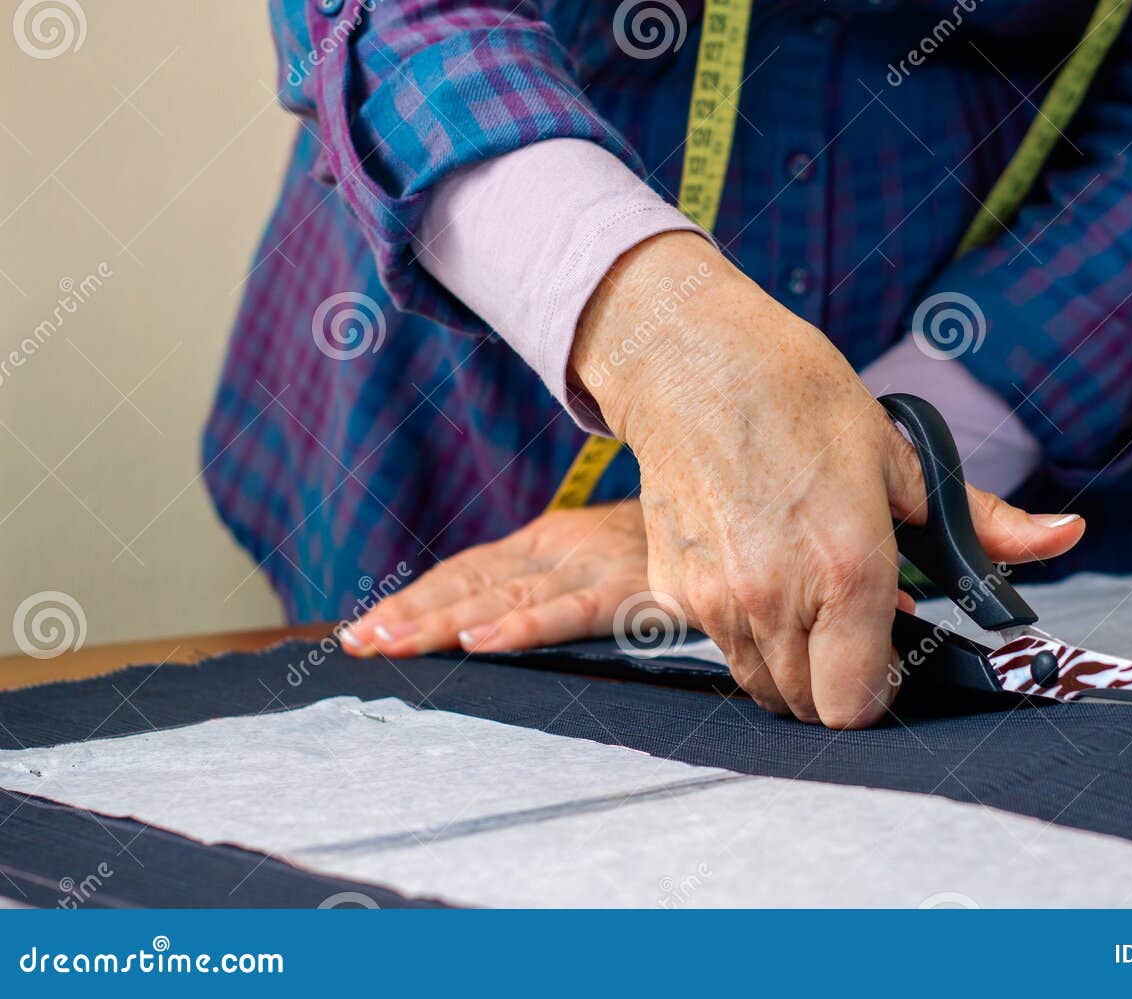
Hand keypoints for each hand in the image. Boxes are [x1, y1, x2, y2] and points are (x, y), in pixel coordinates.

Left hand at [338, 500, 648, 657]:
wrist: (737, 518)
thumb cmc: (669, 550)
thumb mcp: (604, 555)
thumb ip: (556, 582)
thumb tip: (494, 618)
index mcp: (547, 542)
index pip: (464, 572)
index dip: (412, 599)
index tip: (362, 628)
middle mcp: (560, 550)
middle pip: (471, 585)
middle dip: (410, 615)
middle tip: (357, 644)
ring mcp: (592, 568)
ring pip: (505, 599)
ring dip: (444, 625)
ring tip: (393, 646)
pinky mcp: (629, 593)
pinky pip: (568, 614)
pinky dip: (522, 629)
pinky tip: (481, 645)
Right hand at [573, 232, 1085, 727]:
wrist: (694, 359)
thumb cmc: (797, 397)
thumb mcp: (906, 457)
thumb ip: (982, 523)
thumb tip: (1065, 536)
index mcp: (847, 569)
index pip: (855, 707)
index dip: (880, 694)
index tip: (890, 662)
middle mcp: (774, 598)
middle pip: (811, 707)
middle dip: (839, 680)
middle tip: (854, 624)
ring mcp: (716, 600)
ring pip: (763, 686)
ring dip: (792, 663)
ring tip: (810, 598)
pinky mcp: (672, 591)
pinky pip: (721, 646)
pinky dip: (746, 632)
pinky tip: (763, 574)